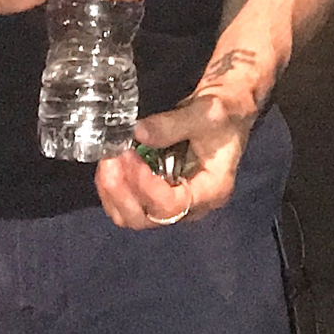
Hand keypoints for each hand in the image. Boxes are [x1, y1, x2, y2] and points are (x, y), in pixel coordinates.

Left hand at [94, 88, 251, 228]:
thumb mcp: (206, 114)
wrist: (225, 116)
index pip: (172, 206)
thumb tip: (136, 132)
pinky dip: (112, 189)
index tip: (129, 155)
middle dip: (122, 191)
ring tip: (108, 159)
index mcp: (212, 191)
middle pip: (147, 219)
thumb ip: (172, 124)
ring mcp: (173, 206)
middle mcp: (192, 208)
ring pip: (131, 216)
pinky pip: (127, 206)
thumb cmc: (224, 117)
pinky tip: (110, 164)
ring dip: (113, 191)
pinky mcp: (157, 197)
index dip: (145, 186)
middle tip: (112, 158)